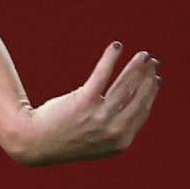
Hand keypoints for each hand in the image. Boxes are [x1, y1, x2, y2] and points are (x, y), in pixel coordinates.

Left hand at [7, 42, 160, 165]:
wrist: (34, 142)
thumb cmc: (66, 138)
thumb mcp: (97, 140)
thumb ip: (117, 127)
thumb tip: (134, 101)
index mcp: (121, 141)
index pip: (143, 111)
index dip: (151, 92)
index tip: (156, 79)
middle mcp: (114, 129)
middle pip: (137, 96)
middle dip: (148, 76)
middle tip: (152, 61)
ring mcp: (99, 115)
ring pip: (125, 84)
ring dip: (136, 66)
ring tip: (142, 55)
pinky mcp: (84, 100)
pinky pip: (103, 73)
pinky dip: (111, 58)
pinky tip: (117, 46)